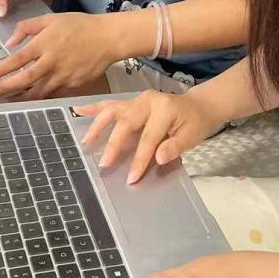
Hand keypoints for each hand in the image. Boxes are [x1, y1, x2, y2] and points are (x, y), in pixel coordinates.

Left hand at [0, 13, 115, 99]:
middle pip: (23, 80)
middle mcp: (52, 62)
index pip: (16, 60)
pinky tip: (27, 99)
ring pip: (36, 92)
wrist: (108, 38)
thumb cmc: (79, 26)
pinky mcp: (73, 85)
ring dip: (17, 97)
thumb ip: (27, 28)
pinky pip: (51, 94)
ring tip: (2, 100)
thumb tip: (9, 43)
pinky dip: (37, 98)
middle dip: (2, 89)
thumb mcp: (51, 19)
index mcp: (45, 44)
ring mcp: (63, 76)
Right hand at [77, 90, 220, 183]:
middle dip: (114, 144)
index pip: (149, 138)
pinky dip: (95, 108)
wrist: (199, 105)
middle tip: (104, 164)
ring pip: (114, 111)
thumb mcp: (192, 136)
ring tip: (86, 142)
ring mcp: (138, 99)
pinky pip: (111, 104)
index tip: (131, 178)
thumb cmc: (196, 123)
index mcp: (164, 109)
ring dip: (98, 126)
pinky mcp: (132, 101)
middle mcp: (148, 101)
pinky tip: (79, 111)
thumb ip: (175, 147)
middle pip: (127, 123)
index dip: (139, 158)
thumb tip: (158, 158)